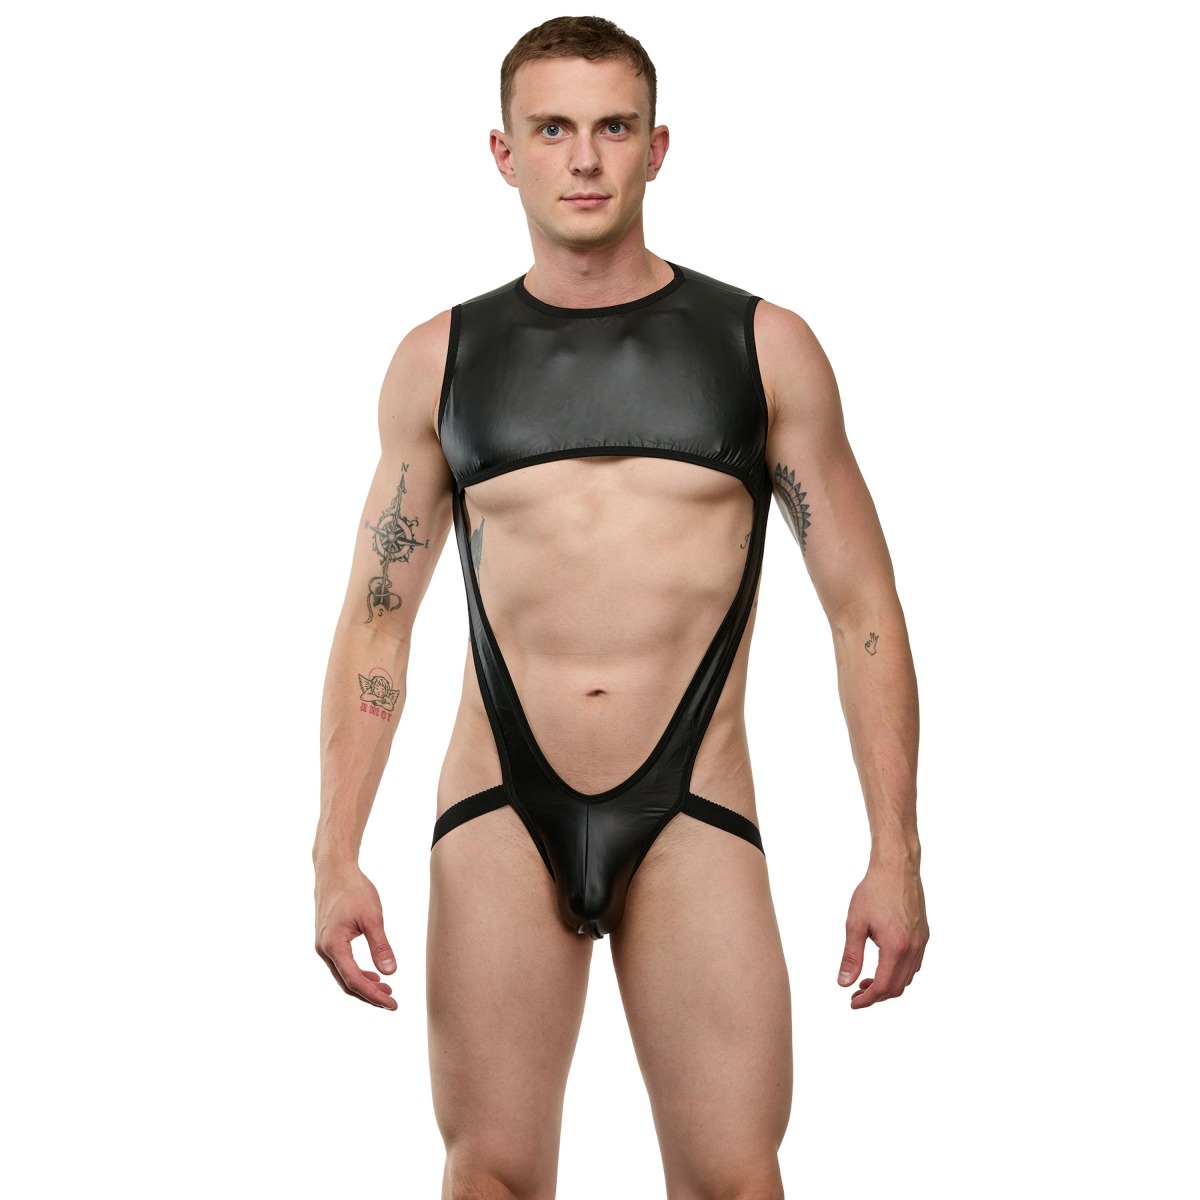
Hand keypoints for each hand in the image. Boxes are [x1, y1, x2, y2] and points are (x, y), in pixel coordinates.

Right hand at [314, 865, 397, 1009]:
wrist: (334, 870)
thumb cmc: (353, 889)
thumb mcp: (372, 917)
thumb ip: (381, 946)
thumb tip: (391, 972)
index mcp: (333, 946)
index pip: (355, 981)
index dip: (374, 996)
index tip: (392, 1004)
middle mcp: (324, 949)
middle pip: (347, 983)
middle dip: (370, 995)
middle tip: (392, 1001)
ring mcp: (323, 945)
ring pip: (343, 975)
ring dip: (364, 984)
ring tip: (386, 990)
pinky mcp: (327, 939)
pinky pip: (341, 964)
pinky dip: (356, 972)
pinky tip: (372, 973)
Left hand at [838, 857, 927, 1008]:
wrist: (897, 867)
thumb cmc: (874, 891)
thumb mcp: (855, 924)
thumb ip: (851, 956)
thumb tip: (844, 983)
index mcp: (896, 947)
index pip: (884, 986)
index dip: (867, 999)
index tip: (852, 1002)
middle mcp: (914, 948)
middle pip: (898, 987)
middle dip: (877, 995)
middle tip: (856, 993)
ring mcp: (922, 942)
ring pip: (908, 977)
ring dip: (889, 984)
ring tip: (867, 980)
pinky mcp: (924, 934)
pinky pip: (915, 964)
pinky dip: (900, 972)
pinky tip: (884, 965)